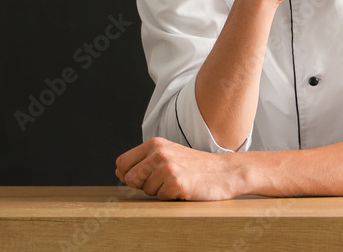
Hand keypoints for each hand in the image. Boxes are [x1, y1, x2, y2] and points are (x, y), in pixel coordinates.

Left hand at [115, 137, 239, 200]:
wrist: (224, 171)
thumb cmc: (194, 165)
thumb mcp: (167, 155)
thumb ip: (143, 162)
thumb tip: (119, 172)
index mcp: (154, 143)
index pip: (122, 163)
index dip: (129, 174)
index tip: (145, 176)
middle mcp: (159, 153)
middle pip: (130, 178)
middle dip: (144, 185)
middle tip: (164, 180)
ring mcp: (168, 168)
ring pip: (146, 190)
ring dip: (160, 191)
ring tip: (177, 182)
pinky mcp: (176, 183)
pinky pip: (161, 197)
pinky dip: (171, 197)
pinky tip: (185, 187)